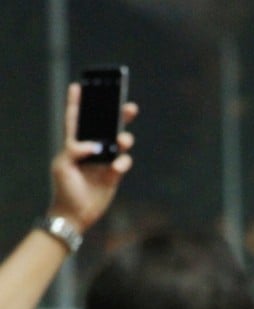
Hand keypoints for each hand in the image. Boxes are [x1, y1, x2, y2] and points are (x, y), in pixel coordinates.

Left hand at [48, 83, 137, 231]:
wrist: (76, 214)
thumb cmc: (64, 189)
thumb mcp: (62, 165)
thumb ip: (75, 150)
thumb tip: (96, 145)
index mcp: (73, 144)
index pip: (75, 120)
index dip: (76, 103)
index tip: (78, 86)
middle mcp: (91, 149)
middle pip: (105, 127)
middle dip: (117, 115)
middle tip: (128, 106)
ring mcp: (104, 160)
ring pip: (120, 142)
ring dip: (124, 139)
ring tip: (123, 140)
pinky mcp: (115, 173)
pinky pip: (124, 162)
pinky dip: (123, 163)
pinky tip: (117, 167)